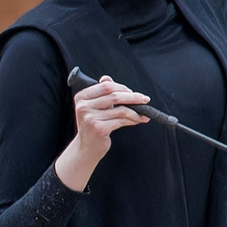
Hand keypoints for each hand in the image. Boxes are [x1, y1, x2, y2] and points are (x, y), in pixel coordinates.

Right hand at [53, 76, 152, 191]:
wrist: (86, 148)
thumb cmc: (92, 126)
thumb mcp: (94, 107)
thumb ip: (101, 93)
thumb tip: (107, 78)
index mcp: (81, 97)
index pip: (106, 86)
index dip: (122, 87)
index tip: (133, 92)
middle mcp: (83, 106)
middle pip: (114, 96)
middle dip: (133, 97)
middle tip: (144, 99)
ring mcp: (90, 118)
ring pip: (120, 109)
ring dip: (136, 111)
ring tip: (144, 113)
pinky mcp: (99, 129)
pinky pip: (121, 121)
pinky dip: (132, 120)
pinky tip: (138, 120)